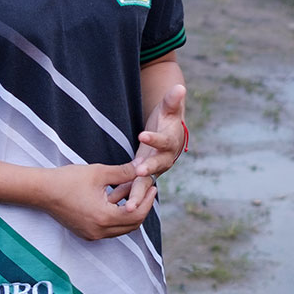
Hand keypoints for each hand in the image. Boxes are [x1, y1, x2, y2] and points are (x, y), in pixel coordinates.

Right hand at [38, 163, 152, 239]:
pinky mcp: (86, 232)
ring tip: (130, 189)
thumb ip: (124, 171)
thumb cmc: (68, 180)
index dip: (148, 201)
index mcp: (104, 217)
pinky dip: (116, 214)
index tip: (153, 187)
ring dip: (129, 210)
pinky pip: (109, 227)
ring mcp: (92, 234)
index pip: (136, 214)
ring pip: (121, 227)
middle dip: (142, 207)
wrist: (41, 191)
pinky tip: (116, 196)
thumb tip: (144, 165)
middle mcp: (99, 231)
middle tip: (148, 190)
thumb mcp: (99, 172)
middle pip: (131, 224)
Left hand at [128, 84, 188, 211]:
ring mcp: (154, 169)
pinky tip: (113, 203)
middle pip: (156, 168)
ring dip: (137, 194)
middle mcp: (164, 159)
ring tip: (127, 206)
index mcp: (170, 143)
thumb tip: (180, 87)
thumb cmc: (169, 118)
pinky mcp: (144, 176)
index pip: (163, 141)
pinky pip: (134, 187)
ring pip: (145, 184)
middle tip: (138, 174)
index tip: (142, 135)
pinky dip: (125, 195)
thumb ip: (173, 100)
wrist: (171, 133)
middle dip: (147, 173)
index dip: (154, 138)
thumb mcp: (170, 108)